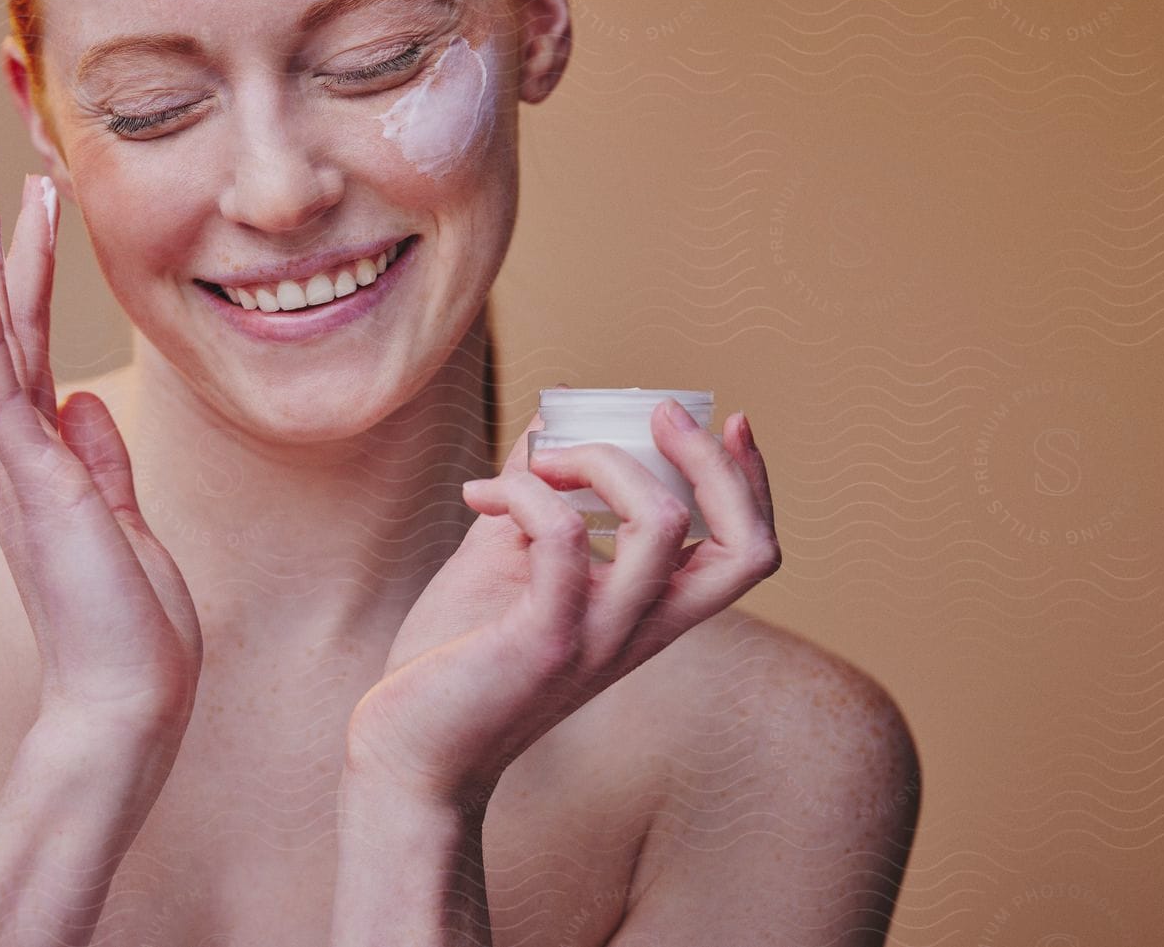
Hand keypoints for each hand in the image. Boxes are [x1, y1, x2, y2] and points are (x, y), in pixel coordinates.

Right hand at [0, 176, 201, 737]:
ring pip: (1, 345)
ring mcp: (19, 466)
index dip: (31, 292)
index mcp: (41, 469)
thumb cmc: (130, 628)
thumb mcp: (124, 525)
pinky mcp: (30, 478)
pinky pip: (0, 387)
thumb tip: (84, 402)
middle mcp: (18, 459)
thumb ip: (101, 462)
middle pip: (8, 337)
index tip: (36, 230)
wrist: (127, 700)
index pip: (32, 360)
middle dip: (6, 258)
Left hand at [344, 399, 778, 808]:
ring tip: (541, 459)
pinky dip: (527, 492)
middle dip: (714, 461)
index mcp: (648, 612)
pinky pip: (565, 537)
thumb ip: (537, 494)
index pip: (748, 552)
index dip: (754, 482)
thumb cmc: (458, 656)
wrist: (409, 749)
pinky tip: (480, 496)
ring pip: (660, 522)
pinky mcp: (545, 641)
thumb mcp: (508, 558)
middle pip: (746, 546)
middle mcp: (641, 628)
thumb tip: (549, 418)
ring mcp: (599, 637)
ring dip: (602, 458)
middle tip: (660, 414)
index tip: (730, 419)